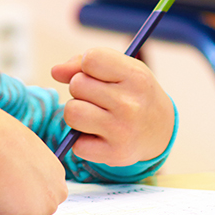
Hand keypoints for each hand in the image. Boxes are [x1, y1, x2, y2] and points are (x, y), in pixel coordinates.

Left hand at [50, 47, 174, 166]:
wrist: (159, 131)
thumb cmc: (132, 92)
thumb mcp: (120, 68)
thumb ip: (83, 63)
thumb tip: (55, 72)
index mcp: (136, 77)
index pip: (91, 59)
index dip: (86, 66)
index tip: (97, 73)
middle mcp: (131, 104)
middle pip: (77, 85)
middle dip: (81, 90)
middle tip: (100, 98)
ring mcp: (122, 131)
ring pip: (71, 113)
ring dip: (77, 113)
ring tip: (94, 114)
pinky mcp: (114, 154)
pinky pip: (76, 143)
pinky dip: (82, 140)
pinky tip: (100, 135)